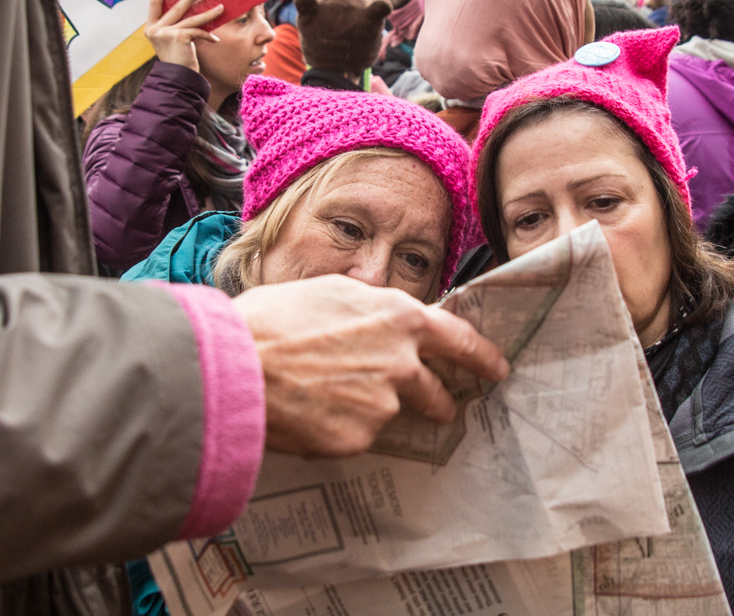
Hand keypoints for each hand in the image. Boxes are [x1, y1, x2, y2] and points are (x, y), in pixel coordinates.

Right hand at [143, 0, 222, 70]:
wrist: (178, 78)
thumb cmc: (177, 58)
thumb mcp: (171, 39)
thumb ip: (174, 24)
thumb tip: (189, 5)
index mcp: (150, 28)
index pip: (154, 3)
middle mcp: (155, 30)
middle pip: (176, 7)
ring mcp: (166, 33)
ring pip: (191, 18)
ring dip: (208, 13)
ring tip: (221, 7)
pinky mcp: (179, 37)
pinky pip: (198, 31)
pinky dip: (207, 35)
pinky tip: (214, 39)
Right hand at [232, 276, 508, 457]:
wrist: (237, 365)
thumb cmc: (272, 319)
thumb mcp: (329, 293)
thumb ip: (367, 310)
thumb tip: (377, 319)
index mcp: (398, 317)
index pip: (459, 340)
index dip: (482, 356)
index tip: (497, 368)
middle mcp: (401, 362)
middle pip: (435, 391)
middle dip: (439, 402)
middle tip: (436, 408)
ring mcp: (383, 405)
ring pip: (387, 413)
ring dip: (368, 411)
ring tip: (326, 399)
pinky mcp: (359, 439)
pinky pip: (356, 436)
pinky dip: (338, 429)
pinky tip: (308, 414)